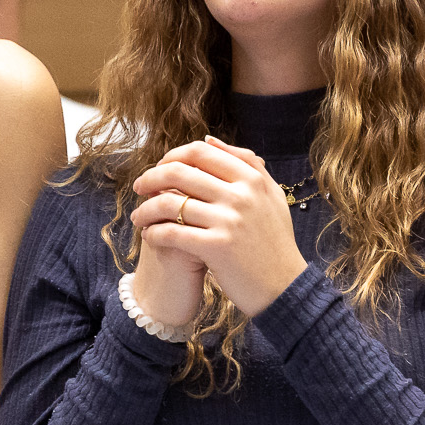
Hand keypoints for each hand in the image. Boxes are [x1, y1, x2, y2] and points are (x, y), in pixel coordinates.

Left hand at [130, 137, 308, 318]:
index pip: (200, 151)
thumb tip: (209, 139)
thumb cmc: (274, 241)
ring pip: (169, 202)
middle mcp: (240, 195)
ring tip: (139, 217)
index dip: (172, 156)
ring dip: (146, 208)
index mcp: (251, 178)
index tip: (160, 167)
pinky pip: (172, 233)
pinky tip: (150, 236)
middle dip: (151, 177)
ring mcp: (228, 221)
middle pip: (179, 172)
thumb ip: (245, 164)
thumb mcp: (270, 195)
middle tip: (139, 187)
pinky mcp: (217, 247)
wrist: (285, 286)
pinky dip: (154, 233)